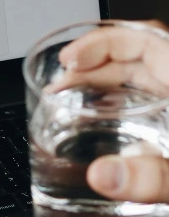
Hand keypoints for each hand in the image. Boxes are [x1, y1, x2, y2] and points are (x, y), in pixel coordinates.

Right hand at [57, 21, 168, 201]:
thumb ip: (155, 178)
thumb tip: (103, 175)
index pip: (144, 38)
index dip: (101, 41)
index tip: (70, 59)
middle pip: (137, 60)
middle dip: (93, 68)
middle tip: (59, 86)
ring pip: (145, 84)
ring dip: (106, 90)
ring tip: (72, 102)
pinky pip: (153, 109)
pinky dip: (124, 113)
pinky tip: (107, 130)